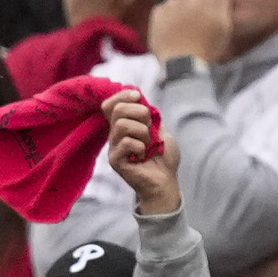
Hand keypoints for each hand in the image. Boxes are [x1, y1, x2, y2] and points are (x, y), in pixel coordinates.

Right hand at [104, 90, 179, 218]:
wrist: (166, 181)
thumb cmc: (164, 158)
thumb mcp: (160, 130)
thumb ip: (148, 114)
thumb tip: (138, 97)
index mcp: (124, 125)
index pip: (111, 104)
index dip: (122, 95)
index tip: (138, 96)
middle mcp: (115, 135)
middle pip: (117, 109)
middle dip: (140, 113)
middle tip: (150, 128)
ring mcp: (113, 147)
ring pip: (122, 124)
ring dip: (143, 132)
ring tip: (148, 144)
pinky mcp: (115, 160)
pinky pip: (126, 143)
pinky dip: (141, 147)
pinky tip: (144, 156)